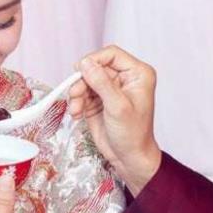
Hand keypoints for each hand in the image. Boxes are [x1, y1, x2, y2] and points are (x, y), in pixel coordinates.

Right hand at [67, 46, 161, 194]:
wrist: (129, 158)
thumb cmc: (133, 134)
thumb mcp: (117, 106)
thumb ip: (101, 83)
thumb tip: (85, 63)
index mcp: (137, 74)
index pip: (112, 54)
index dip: (94, 60)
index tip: (80, 70)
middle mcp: (124, 78)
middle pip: (95, 66)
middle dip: (82, 81)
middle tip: (75, 94)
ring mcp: (110, 89)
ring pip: (85, 79)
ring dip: (77, 93)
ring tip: (76, 108)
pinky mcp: (99, 100)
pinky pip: (82, 93)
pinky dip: (76, 102)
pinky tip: (77, 114)